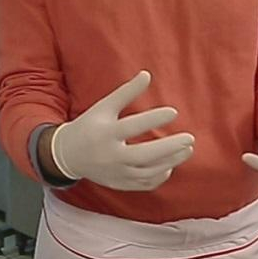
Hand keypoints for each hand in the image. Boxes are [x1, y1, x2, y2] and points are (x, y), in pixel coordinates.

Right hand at [49, 70, 194, 189]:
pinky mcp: (119, 184)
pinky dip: (160, 176)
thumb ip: (126, 92)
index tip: (174, 112)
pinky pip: (144, 183)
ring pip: (148, 172)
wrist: (68, 155)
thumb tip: (147, 74)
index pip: (132, 127)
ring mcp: (116, 173)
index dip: (153, 119)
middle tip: (189, 138)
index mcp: (105, 134)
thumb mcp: (104, 107)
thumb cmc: (89, 126)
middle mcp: (111, 156)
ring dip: (171, 161)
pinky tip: (170, 165)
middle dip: (169, 148)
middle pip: (144, 155)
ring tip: (187, 149)